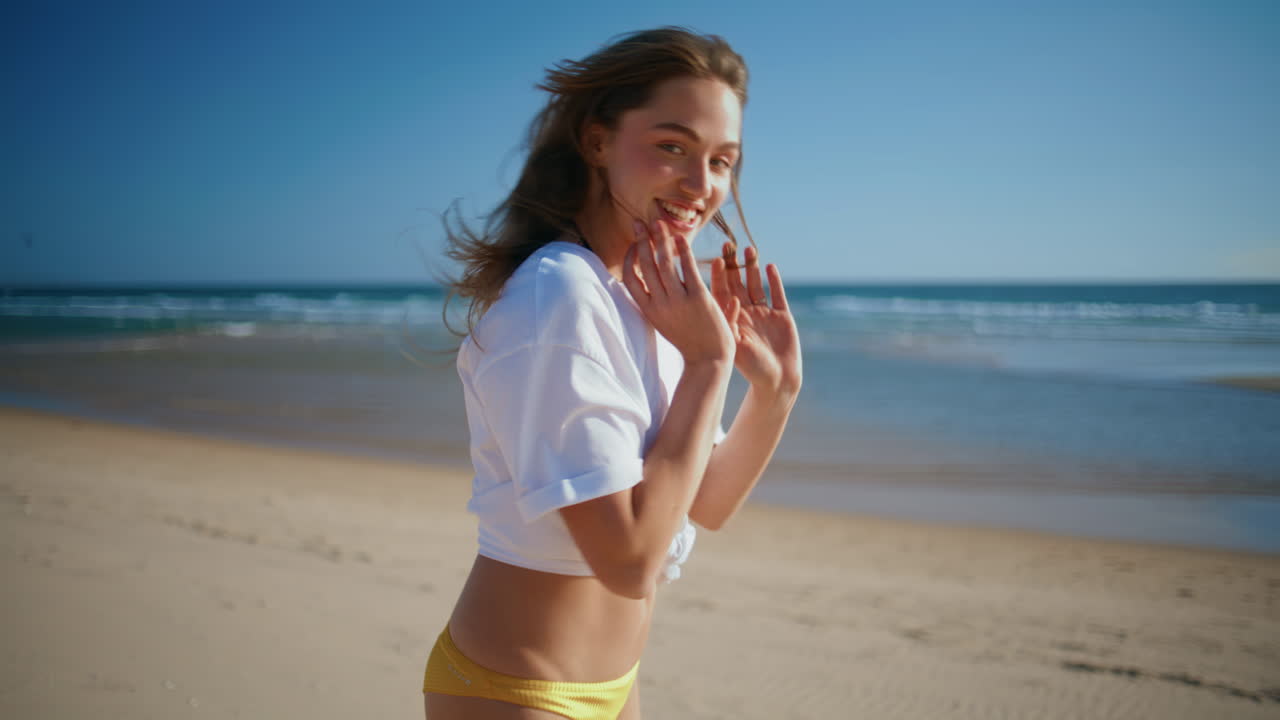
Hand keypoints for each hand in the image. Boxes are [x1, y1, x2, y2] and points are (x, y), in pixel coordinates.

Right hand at [622, 219, 737, 365]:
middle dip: (641, 241)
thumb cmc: (689, 342)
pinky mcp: (698, 299)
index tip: (634, 244)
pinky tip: (680, 238)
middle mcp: (660, 304)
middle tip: (639, 221)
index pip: (631, 280)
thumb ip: (656, 301)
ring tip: (658, 222)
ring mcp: (678, 301)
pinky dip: (683, 251)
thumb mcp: (665, 322)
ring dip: (660, 240)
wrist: (709, 361)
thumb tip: (646, 280)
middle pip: (645, 266)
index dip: (630, 259)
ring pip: (664, 264)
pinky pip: (688, 269)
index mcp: (649, 311)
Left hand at [712, 243, 802, 395]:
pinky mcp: (781, 315)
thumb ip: (732, 323)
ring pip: (756, 284)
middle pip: (738, 283)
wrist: (777, 380)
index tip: (715, 260)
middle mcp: (745, 313)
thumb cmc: (752, 368)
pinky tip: (770, 266)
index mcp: (731, 319)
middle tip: (728, 245)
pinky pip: (777, 293)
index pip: (721, 292)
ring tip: (749, 250)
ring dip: (753, 268)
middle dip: (733, 265)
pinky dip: (774, 280)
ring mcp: (764, 312)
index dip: (718, 276)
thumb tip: (729, 301)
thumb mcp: (738, 344)